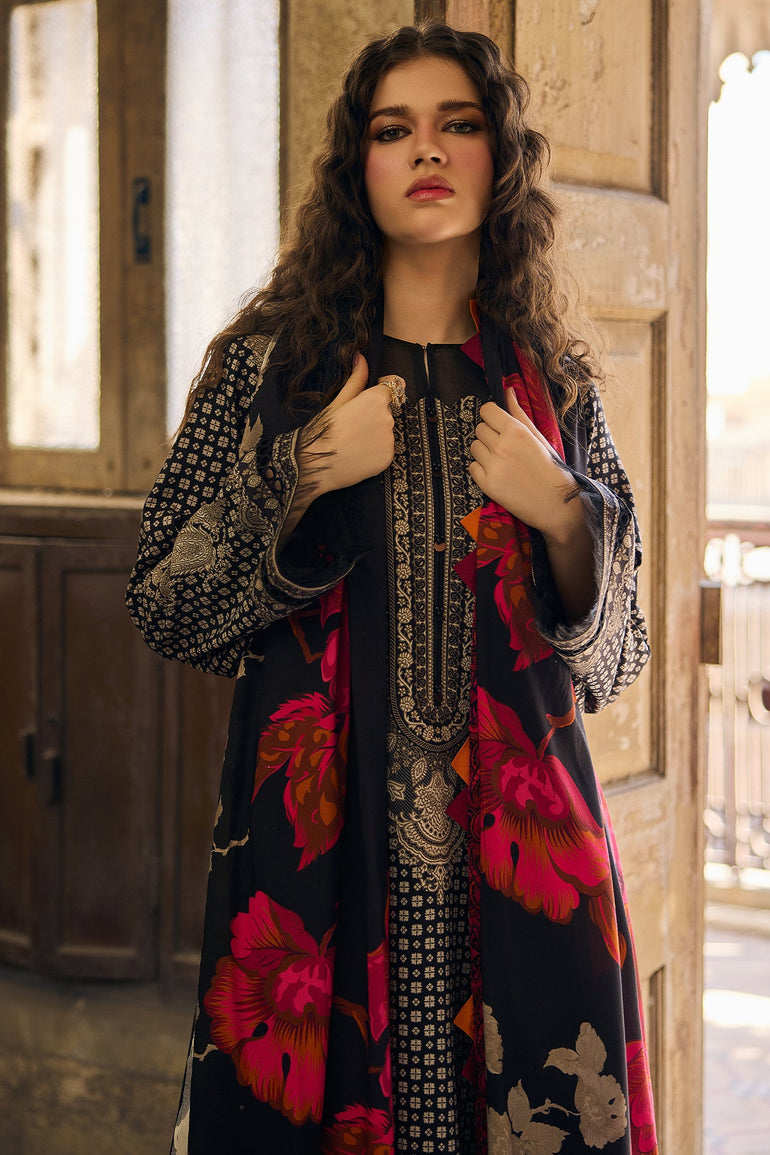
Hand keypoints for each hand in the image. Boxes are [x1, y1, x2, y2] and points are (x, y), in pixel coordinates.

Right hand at [312, 354, 395, 494]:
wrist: (315, 466)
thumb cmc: (321, 431)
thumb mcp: (337, 401)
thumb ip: (356, 379)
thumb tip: (360, 356)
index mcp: (376, 400)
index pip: (391, 388)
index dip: (379, 393)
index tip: (367, 402)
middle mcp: (388, 418)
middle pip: (386, 411)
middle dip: (373, 416)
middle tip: (351, 427)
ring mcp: (389, 440)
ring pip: (385, 432)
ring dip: (374, 434)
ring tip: (352, 442)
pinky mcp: (388, 458)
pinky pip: (385, 450)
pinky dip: (374, 452)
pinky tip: (357, 454)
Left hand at [469, 388, 583, 543]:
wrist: (557, 504)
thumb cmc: (551, 468)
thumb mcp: (538, 437)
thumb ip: (519, 414)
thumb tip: (508, 391)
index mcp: (516, 432)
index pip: (486, 411)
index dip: (492, 417)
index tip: (498, 425)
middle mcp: (502, 446)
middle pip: (479, 429)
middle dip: (489, 435)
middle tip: (505, 447)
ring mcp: (493, 466)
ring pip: (474, 447)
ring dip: (484, 452)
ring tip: (503, 462)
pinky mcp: (487, 484)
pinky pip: (472, 467)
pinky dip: (482, 470)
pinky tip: (499, 474)